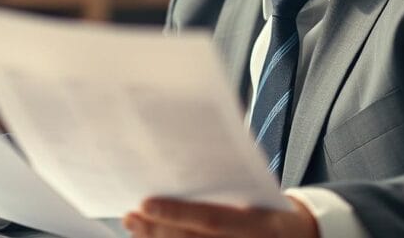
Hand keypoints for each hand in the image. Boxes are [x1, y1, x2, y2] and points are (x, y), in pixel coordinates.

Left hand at [122, 196, 318, 237]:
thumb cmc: (273, 210)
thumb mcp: (259, 194)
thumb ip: (227, 188)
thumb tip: (182, 172)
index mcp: (260, 225)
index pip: (211, 220)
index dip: (176, 213)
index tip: (145, 203)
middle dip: (156, 230)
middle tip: (130, 215)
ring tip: (134, 225)